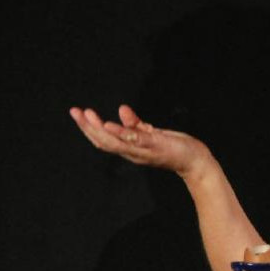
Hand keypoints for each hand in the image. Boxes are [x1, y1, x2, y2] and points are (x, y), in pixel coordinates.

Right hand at [69, 105, 211, 178]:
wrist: (194, 161)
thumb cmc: (172, 148)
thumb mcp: (151, 134)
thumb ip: (135, 124)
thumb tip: (121, 109)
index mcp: (130, 149)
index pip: (103, 140)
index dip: (88, 128)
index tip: (77, 113)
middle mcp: (133, 153)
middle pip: (104, 142)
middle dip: (87, 127)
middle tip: (75, 112)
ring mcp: (143, 151)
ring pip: (115, 143)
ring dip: (99, 129)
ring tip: (88, 115)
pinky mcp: (156, 146)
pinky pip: (135, 141)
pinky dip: (121, 134)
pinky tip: (111, 125)